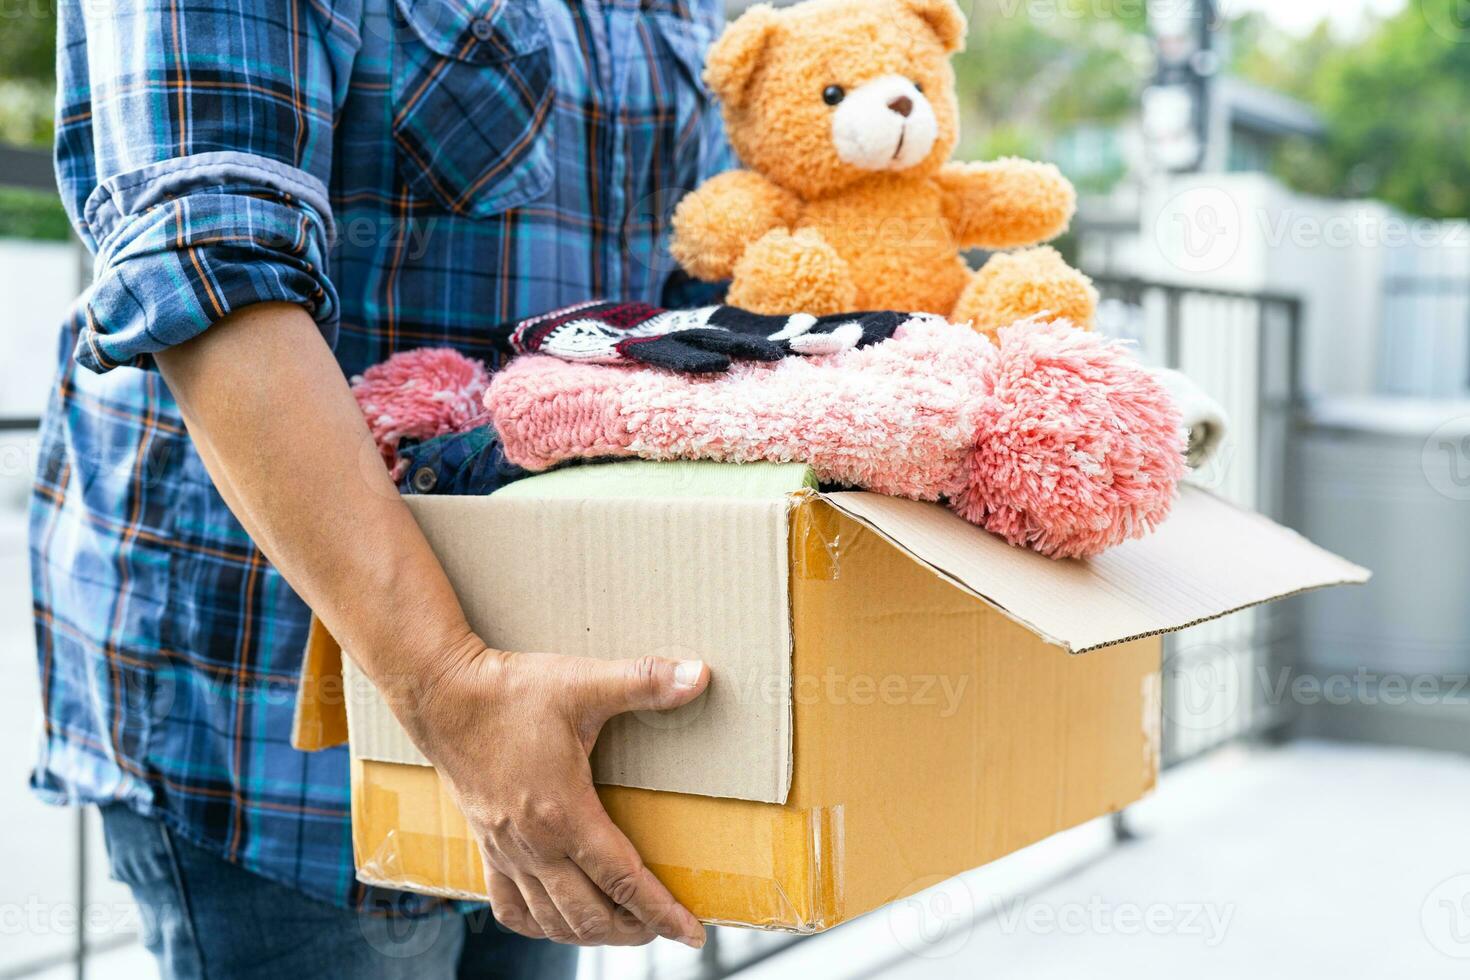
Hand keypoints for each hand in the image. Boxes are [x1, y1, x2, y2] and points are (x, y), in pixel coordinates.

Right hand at [408, 641, 710, 946]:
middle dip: (635, 929)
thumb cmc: (511, 691)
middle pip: (591, 915)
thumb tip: (699, 674)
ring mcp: (507, 851)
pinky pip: (512, 907)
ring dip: (593, 933)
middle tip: (666, 925)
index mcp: (564, 813)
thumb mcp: (584, 682)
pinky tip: (559, 920)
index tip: (693, 934)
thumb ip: (645, 681)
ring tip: (627, 926)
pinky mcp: (486, 846)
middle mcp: (535, 845)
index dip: (662, 912)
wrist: (442, 694)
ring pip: (553, 920)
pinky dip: (541, 925)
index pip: (624, 881)